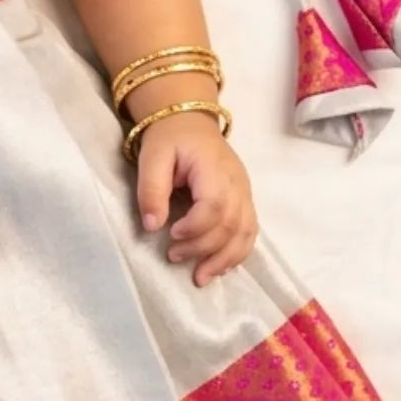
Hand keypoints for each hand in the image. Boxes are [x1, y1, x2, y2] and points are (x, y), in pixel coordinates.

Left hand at [133, 113, 257, 287]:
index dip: (196, 226)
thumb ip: (151, 189)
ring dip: (224, 260)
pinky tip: (218, 268)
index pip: (216, 205)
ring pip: (246, 233)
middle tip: (173, 256)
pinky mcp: (245, 202)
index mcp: (214, 168)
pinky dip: (236, 254)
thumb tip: (152, 226)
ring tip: (199, 278)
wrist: (190, 122)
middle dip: (204, 248)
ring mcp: (245, 193)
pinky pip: (249, 232)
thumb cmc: (169, 139)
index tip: (170, 234)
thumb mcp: (152, 157)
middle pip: (232, 224)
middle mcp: (237, 183)